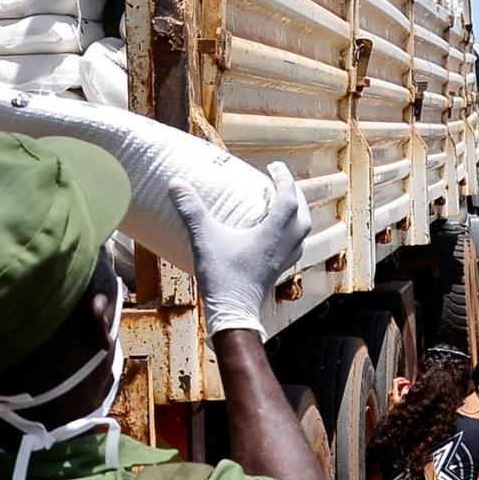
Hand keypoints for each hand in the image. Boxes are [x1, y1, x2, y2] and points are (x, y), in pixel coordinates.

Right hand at [169, 161, 311, 337]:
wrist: (233, 313)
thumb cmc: (222, 277)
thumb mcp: (204, 239)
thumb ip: (191, 210)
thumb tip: (176, 183)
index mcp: (272, 234)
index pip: (287, 198)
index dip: (284, 178)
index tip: (275, 166)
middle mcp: (284, 245)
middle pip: (302, 213)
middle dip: (294, 193)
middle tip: (281, 182)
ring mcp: (283, 260)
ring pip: (303, 231)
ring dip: (297, 214)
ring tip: (284, 204)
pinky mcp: (278, 271)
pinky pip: (294, 247)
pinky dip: (292, 234)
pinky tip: (277, 234)